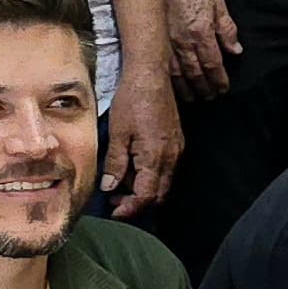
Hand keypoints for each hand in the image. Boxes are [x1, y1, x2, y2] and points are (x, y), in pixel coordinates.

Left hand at [100, 66, 183, 217]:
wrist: (151, 75)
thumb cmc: (132, 100)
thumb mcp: (117, 133)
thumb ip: (115, 163)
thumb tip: (110, 188)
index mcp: (155, 156)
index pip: (146, 195)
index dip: (130, 208)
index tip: (114, 212)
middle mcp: (171, 156)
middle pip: (159, 194)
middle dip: (138, 203)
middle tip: (115, 201)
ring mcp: (177, 149)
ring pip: (164, 182)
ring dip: (145, 189)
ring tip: (120, 185)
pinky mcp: (176, 141)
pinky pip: (167, 169)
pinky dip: (151, 176)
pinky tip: (133, 168)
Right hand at [162, 0, 241, 100]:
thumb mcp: (217, 4)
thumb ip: (227, 29)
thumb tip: (236, 51)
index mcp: (202, 32)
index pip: (213, 65)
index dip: (219, 80)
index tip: (223, 88)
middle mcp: (183, 41)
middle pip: (196, 74)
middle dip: (205, 88)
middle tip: (210, 97)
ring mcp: (165, 42)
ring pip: (177, 75)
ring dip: (187, 89)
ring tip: (194, 98)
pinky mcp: (153, 40)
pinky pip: (161, 66)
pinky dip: (169, 80)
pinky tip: (172, 87)